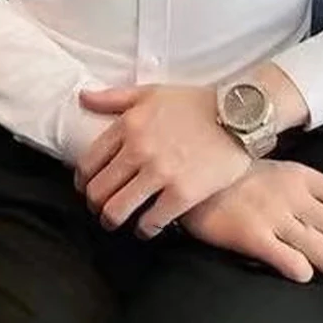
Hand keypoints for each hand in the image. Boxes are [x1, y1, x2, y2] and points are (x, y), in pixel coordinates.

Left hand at [75, 84, 252, 237]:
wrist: (240, 115)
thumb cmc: (196, 103)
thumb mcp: (152, 92)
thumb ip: (114, 97)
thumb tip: (83, 97)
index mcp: (128, 125)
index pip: (88, 163)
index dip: (82, 181)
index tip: (87, 187)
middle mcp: (139, 149)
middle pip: (98, 190)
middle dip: (95, 204)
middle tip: (101, 208)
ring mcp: (160, 173)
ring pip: (117, 210)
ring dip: (112, 220)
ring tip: (118, 221)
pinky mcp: (183, 193)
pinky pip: (151, 222)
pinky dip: (144, 229)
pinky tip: (147, 227)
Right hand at [179, 159, 322, 282]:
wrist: (190, 177)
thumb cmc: (231, 177)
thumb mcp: (274, 171)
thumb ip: (302, 190)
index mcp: (302, 177)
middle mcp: (294, 196)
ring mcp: (275, 216)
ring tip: (312, 263)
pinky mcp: (255, 237)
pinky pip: (294, 265)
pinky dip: (301, 273)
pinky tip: (292, 268)